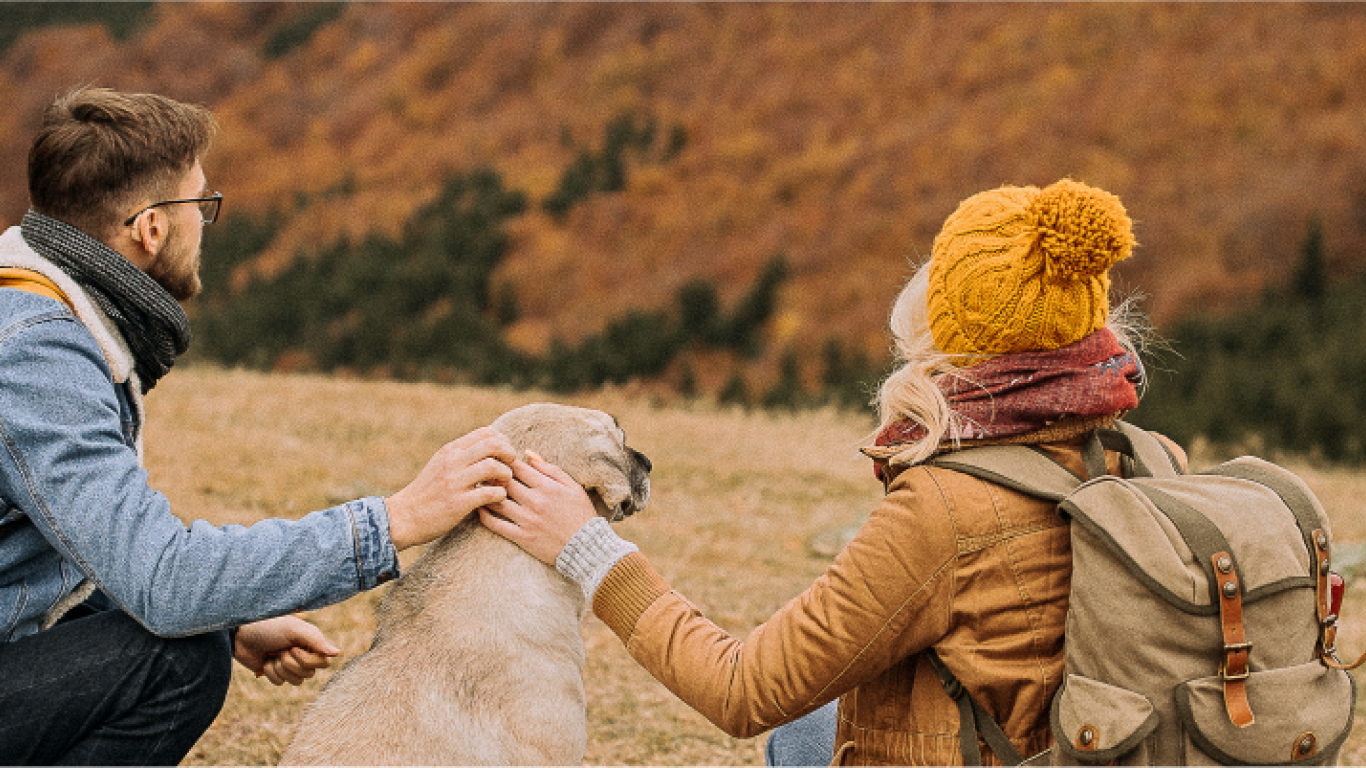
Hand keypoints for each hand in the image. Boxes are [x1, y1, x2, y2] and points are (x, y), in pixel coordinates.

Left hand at [234, 615, 339, 685]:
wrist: (241, 635)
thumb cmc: (268, 627)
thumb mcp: (293, 630)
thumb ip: (316, 640)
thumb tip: (337, 653)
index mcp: (311, 642)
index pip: (323, 663)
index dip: (309, 661)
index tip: (293, 648)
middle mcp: (303, 654)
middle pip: (309, 674)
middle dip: (291, 664)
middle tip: (280, 649)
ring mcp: (289, 664)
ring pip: (296, 681)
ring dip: (281, 669)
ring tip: (272, 654)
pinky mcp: (276, 672)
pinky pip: (280, 683)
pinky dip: (271, 673)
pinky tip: (265, 661)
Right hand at [386, 427, 517, 550]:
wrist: (403, 517)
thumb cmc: (427, 492)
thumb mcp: (440, 464)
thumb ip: (461, 455)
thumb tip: (488, 446)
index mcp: (450, 450)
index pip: (486, 432)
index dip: (502, 441)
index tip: (503, 455)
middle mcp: (452, 462)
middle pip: (493, 445)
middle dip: (509, 454)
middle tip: (510, 467)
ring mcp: (455, 482)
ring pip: (494, 467)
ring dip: (506, 475)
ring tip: (503, 484)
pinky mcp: (459, 503)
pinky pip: (491, 493)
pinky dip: (500, 495)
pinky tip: (496, 499)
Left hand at [480, 450, 597, 564]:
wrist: (587, 546)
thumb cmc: (580, 514)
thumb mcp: (572, 486)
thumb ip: (550, 469)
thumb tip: (529, 455)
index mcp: (547, 487)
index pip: (517, 467)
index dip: (503, 460)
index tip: (496, 459)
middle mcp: (535, 502)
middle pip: (504, 482)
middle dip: (491, 474)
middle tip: (481, 471)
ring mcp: (527, 520)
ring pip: (497, 502)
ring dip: (485, 493)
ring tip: (478, 488)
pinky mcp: (523, 537)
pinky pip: (497, 525)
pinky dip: (485, 516)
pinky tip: (480, 509)